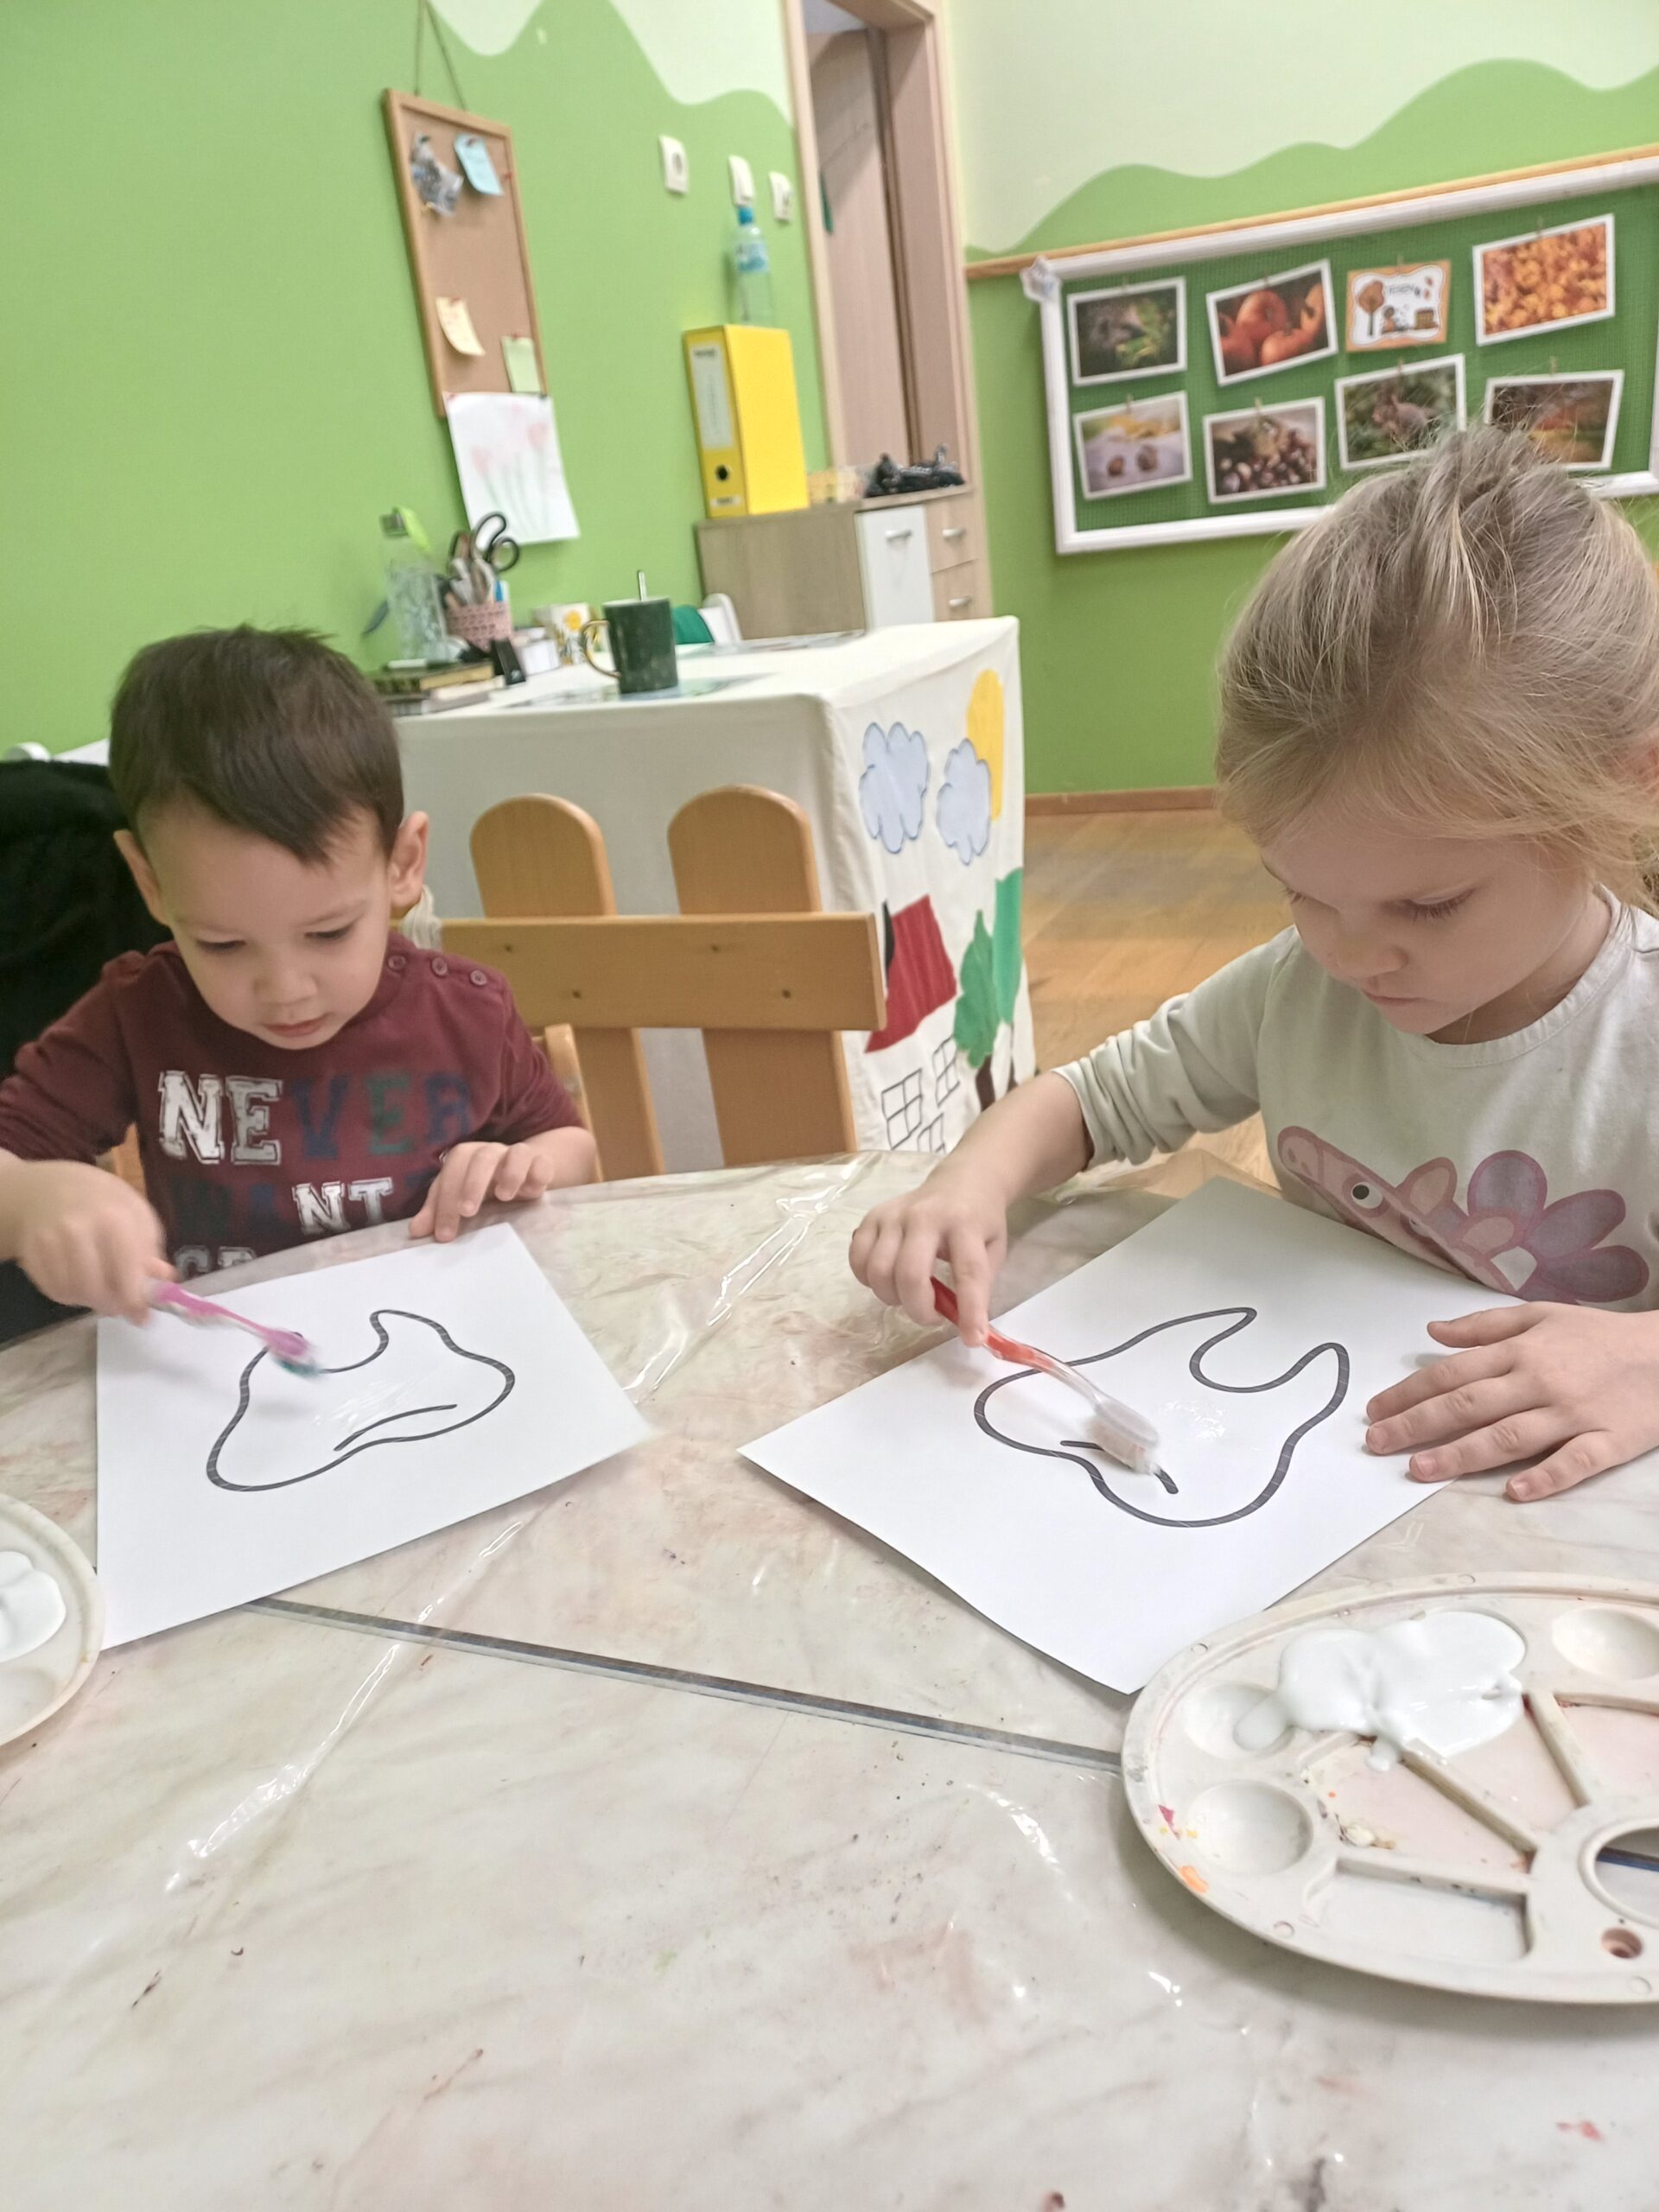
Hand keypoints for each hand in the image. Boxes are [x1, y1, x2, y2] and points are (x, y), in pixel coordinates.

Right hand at [7, 1161, 171, 1321]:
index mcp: (115, 1217)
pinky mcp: (30, 1252)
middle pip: (96, 1289)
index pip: (127, 1272)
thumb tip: (164, 1282)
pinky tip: (78, 1281)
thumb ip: (150, 1249)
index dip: (136, 1300)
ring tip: (99, 1288)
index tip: (142, 1315)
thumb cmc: (101, 1201)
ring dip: (90, 1300)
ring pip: (73, 1293)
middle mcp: (79, 1229)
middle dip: (112, 1304)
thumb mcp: (135, 1214)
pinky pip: (53, 1290)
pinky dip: (69, 1295)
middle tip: (120, 1306)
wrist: (47, 1187)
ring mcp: (50, 1240)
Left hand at [409, 1140, 563, 1242]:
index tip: (444, 1235)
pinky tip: (532, 1192)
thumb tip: (415, 1232)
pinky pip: (542, 1163)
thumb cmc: (486, 1185)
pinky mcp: (542, 1163)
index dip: (445, 1202)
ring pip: (515, 1153)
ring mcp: (519, 1155)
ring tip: (504, 1198)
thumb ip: (438, 1211)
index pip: (452, 1172)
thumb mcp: (461, 1198)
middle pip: (480, 1157)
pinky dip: (538, 1174)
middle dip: (472, 1184)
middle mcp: (492, 1152)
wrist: (526, 1170)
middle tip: (467, 1212)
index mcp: (467, 1158)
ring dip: (509, 1174)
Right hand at [849, 1165, 1008, 1341]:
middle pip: (910, 1274)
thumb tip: (964, 1325)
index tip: (973, 1339)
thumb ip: (980, 1284)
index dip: (970, 1311)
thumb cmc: (981, 1221)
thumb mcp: (994, 1249)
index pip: (967, 1272)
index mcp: (965, 1223)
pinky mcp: (872, 1216)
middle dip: (919, 1309)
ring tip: (910, 1295)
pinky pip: (857, 1259)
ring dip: (893, 1298)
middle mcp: (925, 1216)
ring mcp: (893, 1215)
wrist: (963, 1180)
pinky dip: (868, 1280)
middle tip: (932, 1316)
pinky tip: (888, 1280)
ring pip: (878, 1271)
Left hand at [1365, 1302, 1658, 1501]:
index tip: (1376, 1412)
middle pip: (1470, 1405)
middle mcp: (1540, 1382)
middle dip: (1418, 1425)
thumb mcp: (1541, 1315)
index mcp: (1521, 1351)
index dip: (1410, 1393)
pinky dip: (1545, 1477)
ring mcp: (1573, 1414)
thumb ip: (1485, 1326)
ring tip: (1419, 1470)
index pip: (1453, 1373)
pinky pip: (1574, 1462)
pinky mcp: (1608, 1441)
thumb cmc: (1599, 1336)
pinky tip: (1514, 1491)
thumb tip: (1434, 1333)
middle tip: (1377, 1444)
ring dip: (1462, 1454)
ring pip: (1510, 1437)